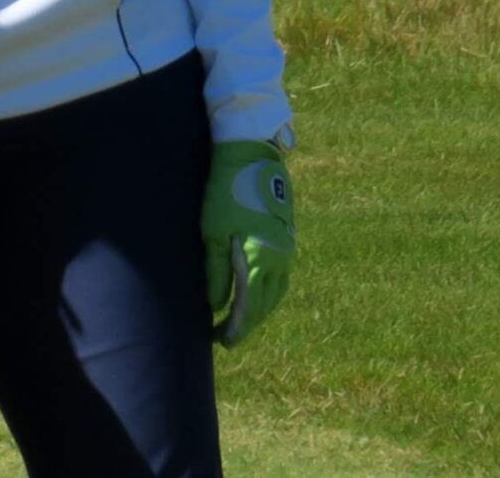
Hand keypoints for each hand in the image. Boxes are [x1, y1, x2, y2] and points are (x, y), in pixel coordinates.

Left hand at [203, 138, 295, 345]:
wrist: (250, 157)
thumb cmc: (224, 192)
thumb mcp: (212, 233)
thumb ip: (216, 272)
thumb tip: (218, 305)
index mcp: (258, 259)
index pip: (248, 307)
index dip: (235, 328)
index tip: (222, 342)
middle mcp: (278, 258)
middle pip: (264, 304)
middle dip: (246, 324)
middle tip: (226, 337)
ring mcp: (286, 249)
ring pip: (276, 292)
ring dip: (259, 311)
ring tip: (240, 321)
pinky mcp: (286, 239)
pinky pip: (280, 277)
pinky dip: (268, 292)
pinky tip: (257, 295)